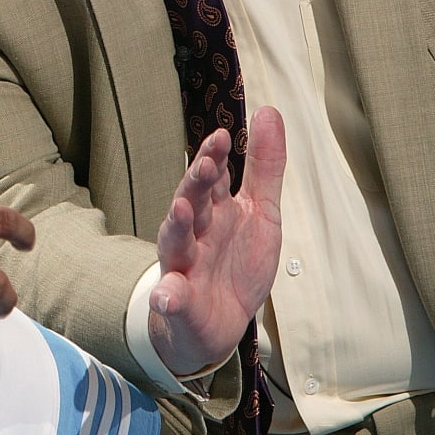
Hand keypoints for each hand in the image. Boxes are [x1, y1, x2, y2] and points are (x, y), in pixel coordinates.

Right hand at [150, 107, 286, 376]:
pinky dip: (167, 296)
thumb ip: (264, 167)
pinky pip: (170, 298)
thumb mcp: (260, 214)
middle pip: (192, 202)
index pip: (212, 177)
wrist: (216, 323)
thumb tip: (268, 111)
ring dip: (177, 226)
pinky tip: (166, 295)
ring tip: (180, 210)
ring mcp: (183, 265)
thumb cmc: (235, 262)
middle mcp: (194, 232)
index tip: (223, 135)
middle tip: (206, 165)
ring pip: (176, 242)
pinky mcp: (178, 302)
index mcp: (215, 210)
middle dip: (197, 184)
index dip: (215, 156)